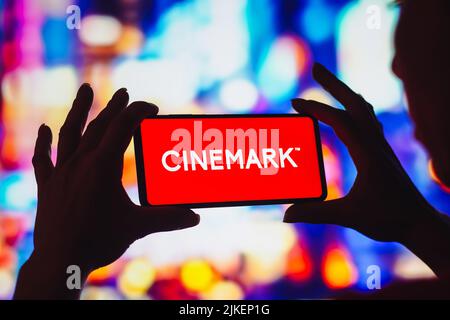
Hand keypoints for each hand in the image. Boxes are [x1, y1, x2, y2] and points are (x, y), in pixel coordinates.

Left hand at [14, 84, 199, 298]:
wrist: (59, 262)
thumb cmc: (98, 242)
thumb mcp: (137, 227)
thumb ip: (168, 218)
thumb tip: (195, 218)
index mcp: (103, 166)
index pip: (123, 127)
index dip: (138, 112)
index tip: (152, 108)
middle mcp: (80, 163)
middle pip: (99, 125)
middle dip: (115, 107)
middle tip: (124, 93)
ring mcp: (61, 172)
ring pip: (70, 133)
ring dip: (79, 110)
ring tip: (85, 90)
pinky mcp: (48, 186)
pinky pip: (44, 159)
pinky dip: (44, 143)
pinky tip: (44, 130)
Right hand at [284, 63, 449, 276]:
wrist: (420, 223)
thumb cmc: (389, 219)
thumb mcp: (349, 216)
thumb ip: (316, 213)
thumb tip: (286, 215)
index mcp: (368, 153)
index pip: (340, 121)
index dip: (316, 109)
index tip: (294, 102)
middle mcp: (376, 144)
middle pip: (355, 103)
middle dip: (334, 83)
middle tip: (316, 67)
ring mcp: (381, 146)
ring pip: (364, 109)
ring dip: (345, 93)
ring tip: (329, 84)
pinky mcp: (382, 152)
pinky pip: (368, 121)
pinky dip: (354, 108)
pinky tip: (347, 113)